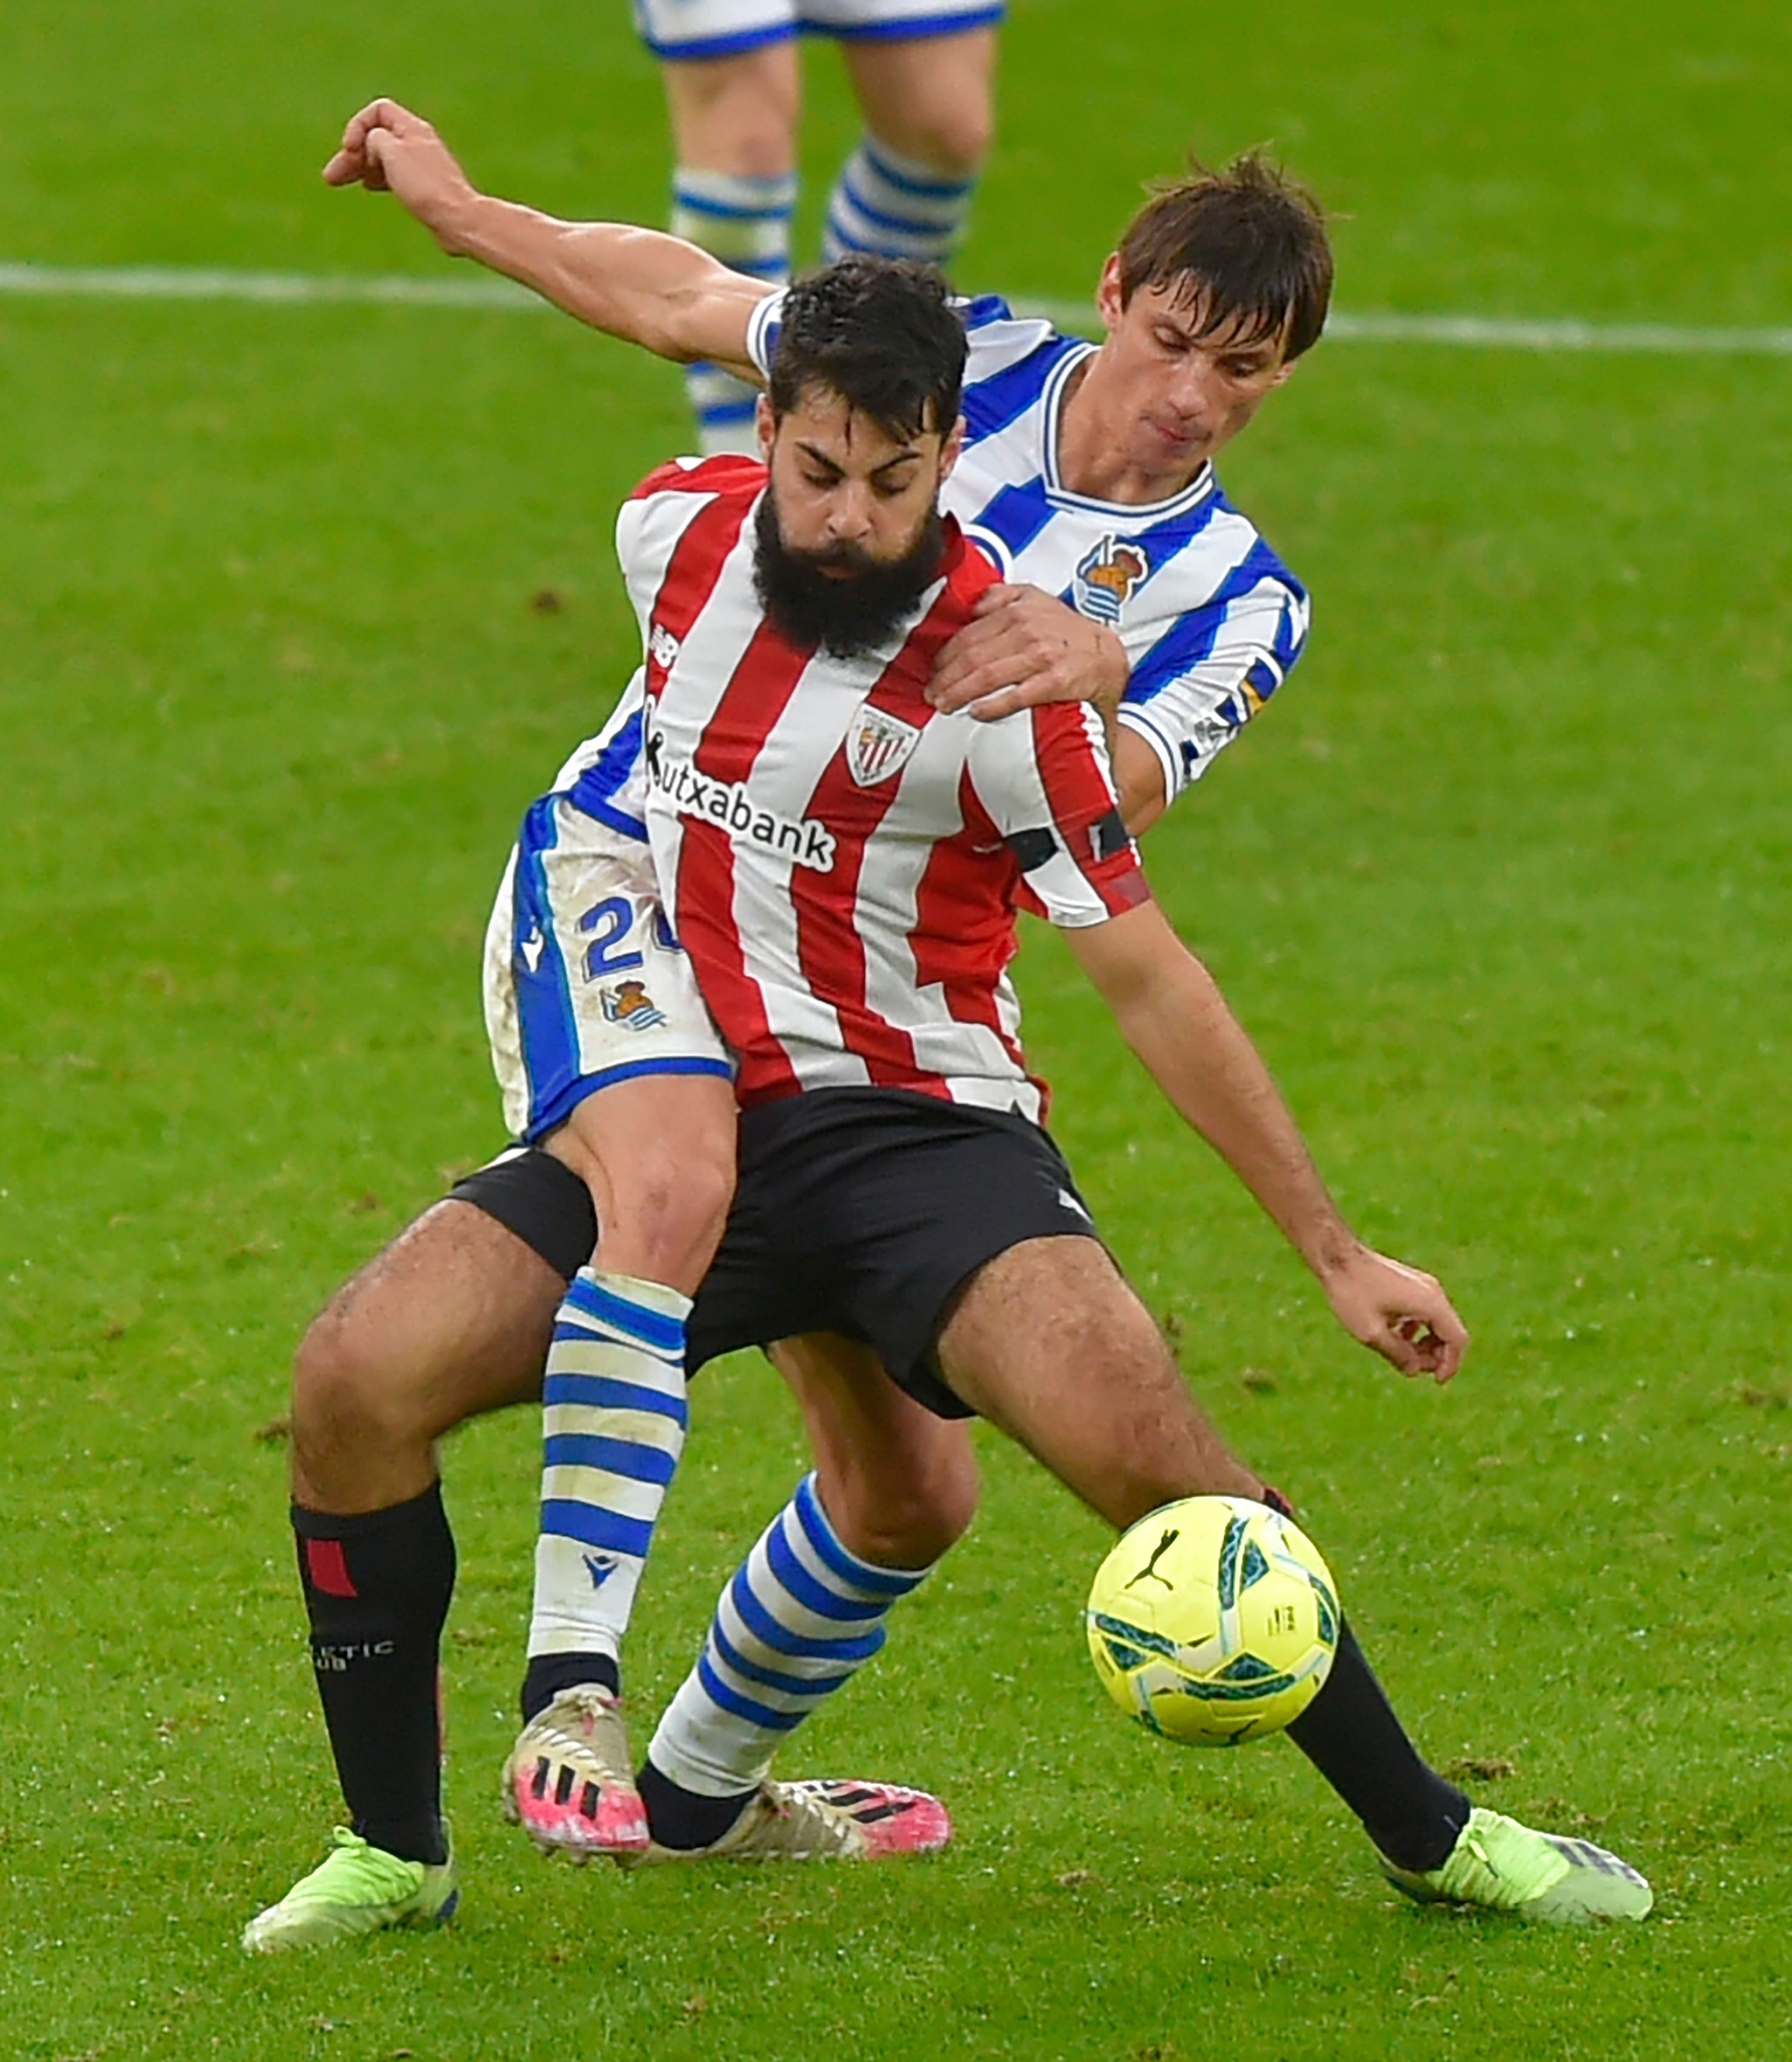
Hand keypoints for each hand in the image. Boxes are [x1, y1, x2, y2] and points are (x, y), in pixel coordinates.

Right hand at [323, 100, 475, 243]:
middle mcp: (418, 143)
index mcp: (413, 128)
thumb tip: (372, 143)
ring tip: (341, 182)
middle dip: (352, 153)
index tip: (352, 150)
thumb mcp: (391, 152)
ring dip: (361, 166)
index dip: (359, 126)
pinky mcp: (425, 187)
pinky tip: (369, 186)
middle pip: (377, 137)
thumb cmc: (426, 187)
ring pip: (383, 157)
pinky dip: (378, 177)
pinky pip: (394, 174)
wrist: (459, 221)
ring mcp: (422, 165)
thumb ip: (375, 138)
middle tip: (331, 177)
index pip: (378, 111)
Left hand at [926, 583, 1128, 720]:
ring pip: (987, 676)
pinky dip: (993, 705)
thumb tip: (974, 604)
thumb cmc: (1070, 633)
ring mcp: (1041, 657)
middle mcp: (1027, 631)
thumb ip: (1003, 596)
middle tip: (932, 693)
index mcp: (1018, 611)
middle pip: (972, 657)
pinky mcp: (1054, 682)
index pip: (969, 635)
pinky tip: (976, 712)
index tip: (933, 671)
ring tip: (944, 705)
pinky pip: (1016, 695)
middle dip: (946, 678)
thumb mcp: (1038, 599)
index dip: (945, 656)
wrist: (1108, 658)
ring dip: (959, 693)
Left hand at [1320, 1245, 1467, 1384]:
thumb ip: (1397, 1354)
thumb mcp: (1371, 1332)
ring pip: (1436, 1323)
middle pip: (1449, 1331)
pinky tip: (1394, 1336)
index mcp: (1430, 1303)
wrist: (1337, 1257)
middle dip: (1436, 1355)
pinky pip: (1423, 1313)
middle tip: (1413, 1369)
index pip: (1457, 1339)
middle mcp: (1432, 1292)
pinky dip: (1416, 1329)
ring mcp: (1422, 1286)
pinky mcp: (1410, 1284)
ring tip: (1401, 1356)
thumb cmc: (1352, 1292)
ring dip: (1425, 1343)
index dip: (1450, 1364)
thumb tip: (1416, 1371)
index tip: (1436, 1381)